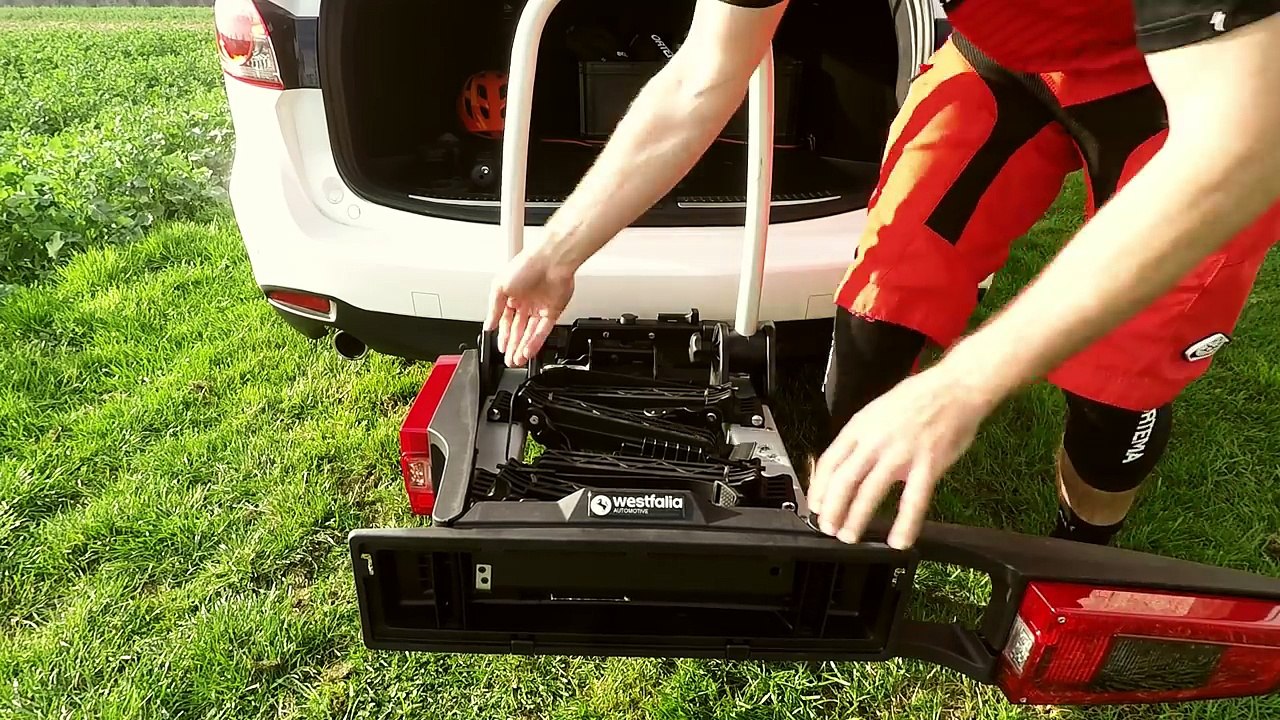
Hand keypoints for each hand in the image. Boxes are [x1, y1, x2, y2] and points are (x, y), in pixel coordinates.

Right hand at [485, 245, 576, 366]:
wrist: (552, 260)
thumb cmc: (526, 265)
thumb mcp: (499, 286)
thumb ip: (493, 309)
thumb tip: (488, 325)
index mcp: (511, 295)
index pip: (506, 321)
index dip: (503, 336)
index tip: (501, 348)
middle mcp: (526, 302)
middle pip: (518, 330)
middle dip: (513, 346)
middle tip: (509, 361)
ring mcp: (540, 308)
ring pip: (530, 333)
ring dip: (523, 348)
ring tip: (518, 361)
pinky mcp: (553, 312)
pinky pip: (543, 331)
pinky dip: (535, 342)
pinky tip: (528, 352)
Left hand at [806, 359, 1002, 548]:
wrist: (956, 387)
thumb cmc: (918, 398)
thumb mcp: (878, 410)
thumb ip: (862, 437)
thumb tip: (846, 464)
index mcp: (860, 426)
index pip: (829, 461)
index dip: (819, 488)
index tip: (815, 505)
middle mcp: (875, 441)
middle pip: (843, 481)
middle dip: (832, 509)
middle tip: (828, 527)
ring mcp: (900, 454)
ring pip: (869, 492)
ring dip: (856, 518)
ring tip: (850, 536)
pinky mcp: (928, 465)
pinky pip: (913, 501)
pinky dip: (904, 524)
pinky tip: (898, 541)